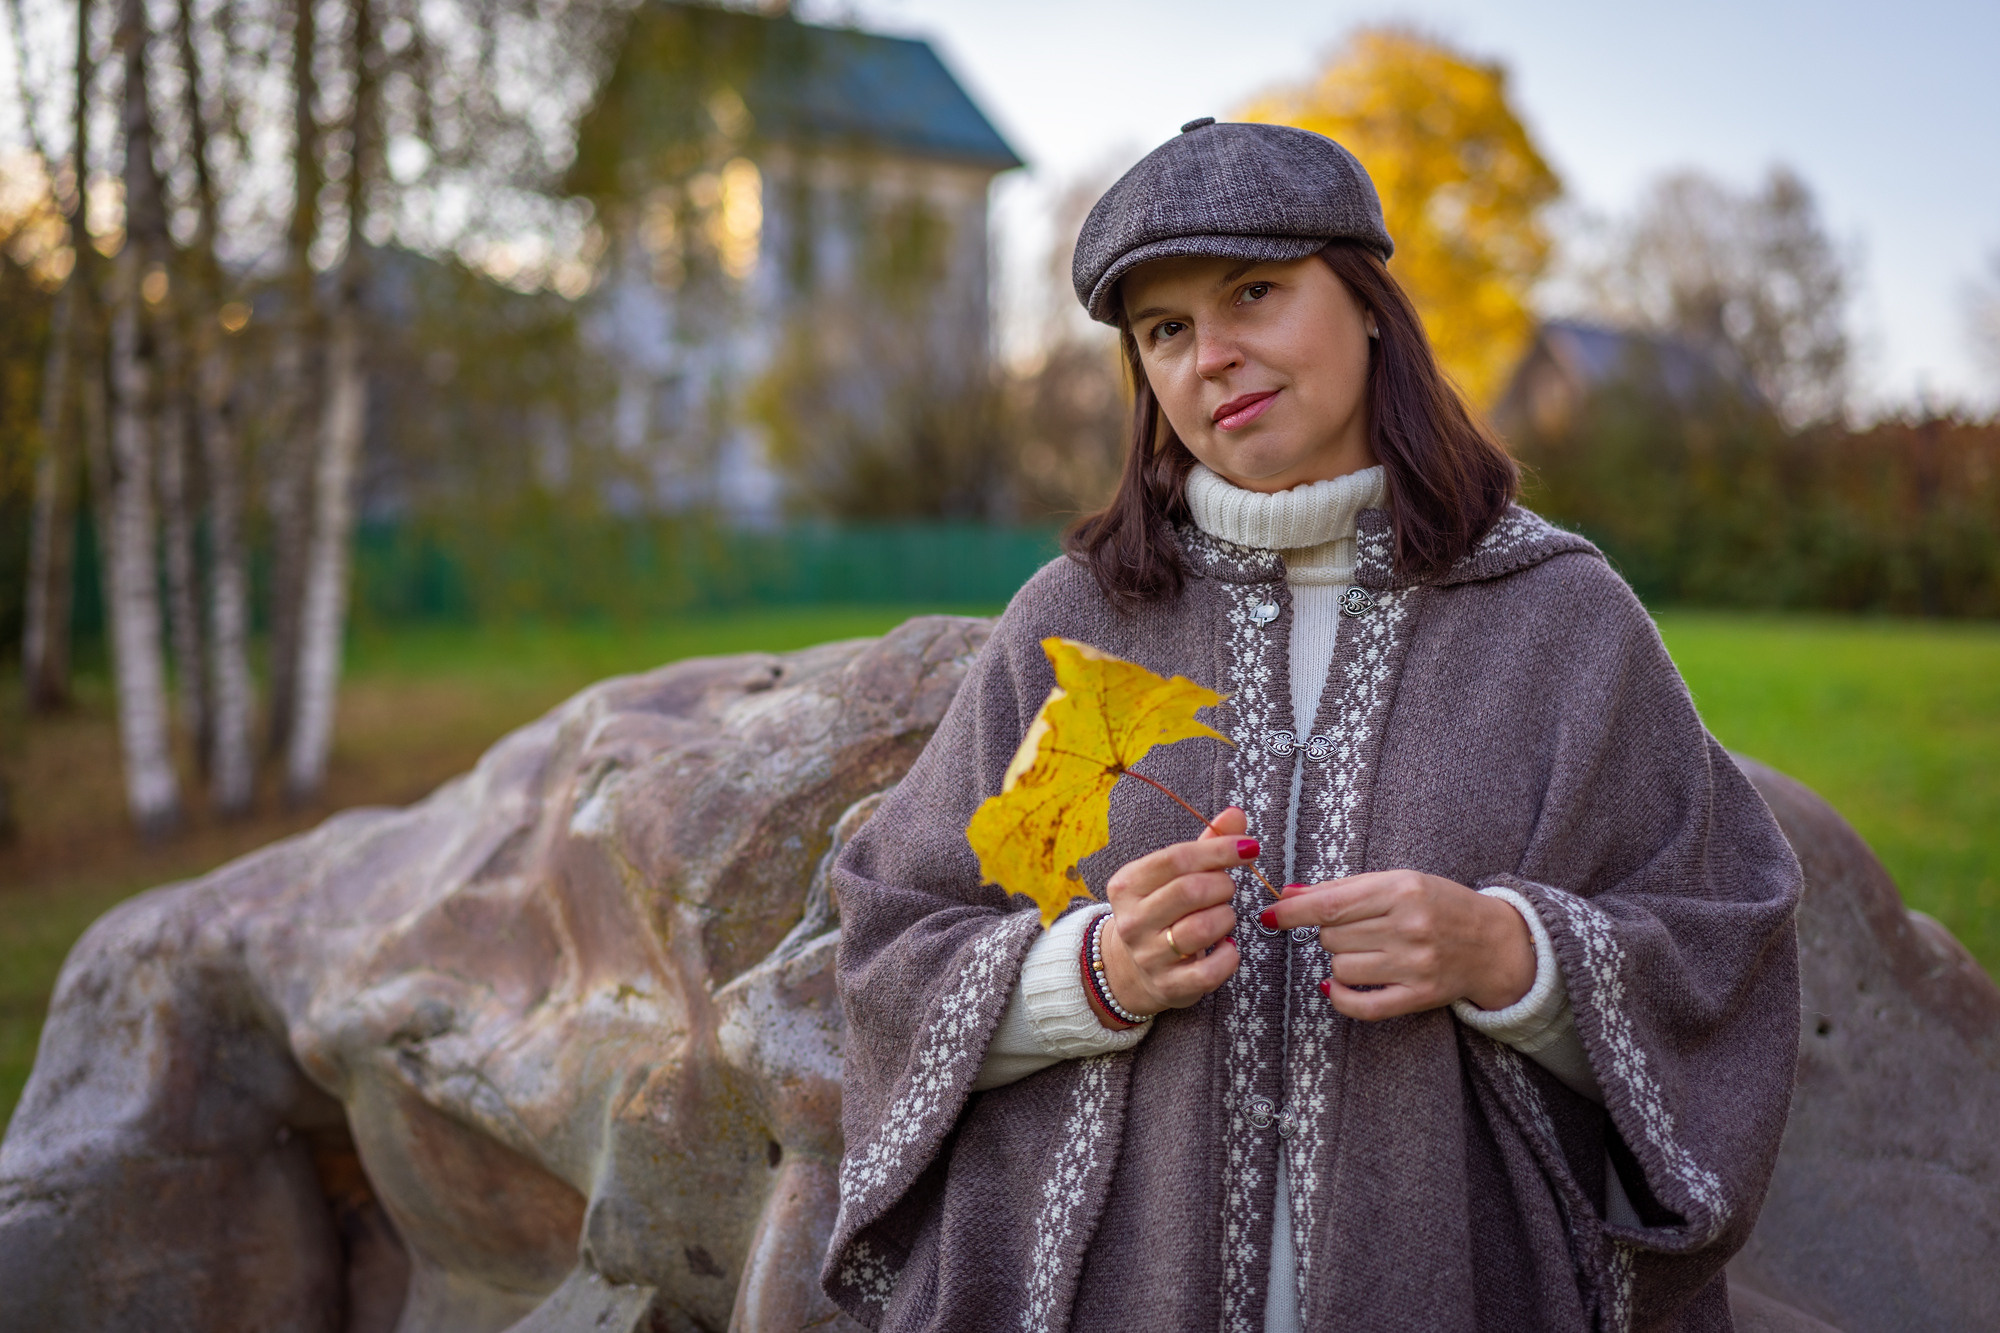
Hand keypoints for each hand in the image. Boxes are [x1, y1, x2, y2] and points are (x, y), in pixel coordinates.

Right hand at [1097, 806, 1250, 1019]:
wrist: (1131, 969)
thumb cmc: (1162, 911)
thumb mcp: (1173, 876)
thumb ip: (1205, 845)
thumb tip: (1236, 814)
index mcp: (1127, 885)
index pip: (1176, 857)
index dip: (1218, 850)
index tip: (1248, 847)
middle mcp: (1132, 921)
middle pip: (1189, 891)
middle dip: (1222, 885)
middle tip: (1227, 889)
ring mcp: (1148, 956)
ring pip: (1201, 929)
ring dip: (1226, 918)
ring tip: (1224, 917)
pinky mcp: (1169, 986)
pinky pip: (1209, 971)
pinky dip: (1229, 956)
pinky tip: (1227, 947)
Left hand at [1261, 870, 1534, 1020]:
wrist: (1494, 942)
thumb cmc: (1439, 904)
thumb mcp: (1397, 882)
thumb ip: (1343, 889)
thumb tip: (1290, 894)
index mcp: (1402, 890)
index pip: (1330, 905)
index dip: (1292, 912)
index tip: (1269, 915)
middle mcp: (1409, 927)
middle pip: (1332, 936)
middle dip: (1331, 932)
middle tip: (1356, 929)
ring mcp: (1415, 965)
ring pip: (1341, 967)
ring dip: (1340, 960)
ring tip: (1365, 951)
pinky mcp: (1418, 997)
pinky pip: (1361, 1006)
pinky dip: (1341, 997)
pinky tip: (1338, 986)